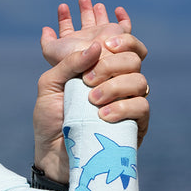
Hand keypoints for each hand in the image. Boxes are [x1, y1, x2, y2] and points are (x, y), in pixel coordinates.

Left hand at [33, 0, 148, 181]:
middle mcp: (117, 83)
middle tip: (87, 78)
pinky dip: (122, 107)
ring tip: (91, 98)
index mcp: (100, 70)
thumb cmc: (50, 120)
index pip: (124, 45)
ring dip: (114, 85)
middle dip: (112, 63)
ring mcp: (128, 103)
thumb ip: (66, 62)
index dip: (122, 36)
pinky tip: (102, 113)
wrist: (51, 154)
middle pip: (134, 59)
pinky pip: (142, 107)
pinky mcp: (134, 125)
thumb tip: (95, 48)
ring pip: (140, 80)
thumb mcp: (48, 85)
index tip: (103, 41)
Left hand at [40, 0, 131, 64]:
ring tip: (93, 0)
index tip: (62, 6)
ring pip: (101, 20)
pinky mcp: (117, 35)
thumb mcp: (51, 51)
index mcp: (73, 43)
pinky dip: (123, 18)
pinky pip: (125, 26)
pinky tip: (118, 9)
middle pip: (87, 21)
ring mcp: (102, 37)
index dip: (64, 17)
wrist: (94, 65)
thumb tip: (46, 28)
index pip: (67, 28)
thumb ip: (47, 40)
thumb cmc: (71, 58)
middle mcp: (88, 40)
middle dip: (84, 9)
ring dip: (96, 10)